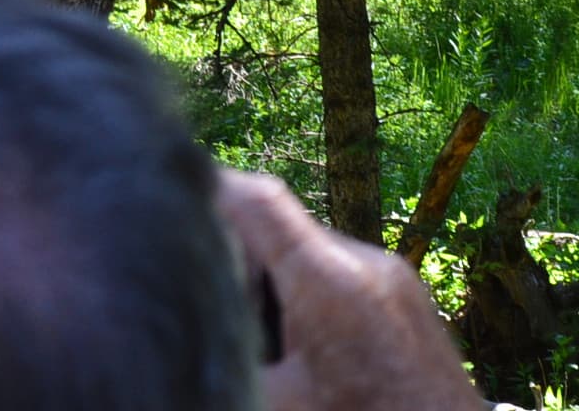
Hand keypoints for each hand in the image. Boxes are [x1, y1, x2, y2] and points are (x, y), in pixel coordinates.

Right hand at [216, 169, 484, 410]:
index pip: (258, 202)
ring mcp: (393, 275)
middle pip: (282, 230)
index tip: (172, 194)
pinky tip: (302, 346)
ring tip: (258, 333)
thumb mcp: (279, 403)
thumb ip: (232, 358)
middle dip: (240, 256)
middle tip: (209, 296)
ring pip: (312, 254)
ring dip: (277, 280)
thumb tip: (192, 327)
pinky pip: (344, 273)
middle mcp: (365, 262)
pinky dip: (311, 295)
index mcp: (328, 282)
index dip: (210, 189)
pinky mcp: (406, 293)